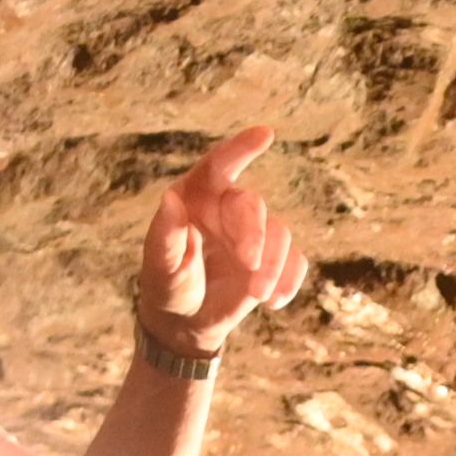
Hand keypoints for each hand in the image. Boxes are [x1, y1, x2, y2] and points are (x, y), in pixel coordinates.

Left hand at [139, 124, 304, 356]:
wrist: (185, 321)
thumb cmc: (165, 285)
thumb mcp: (159, 265)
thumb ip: (165, 235)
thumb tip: (171, 200)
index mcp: (197, 197)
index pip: (219, 165)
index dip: (241, 148)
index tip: (265, 134)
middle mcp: (228, 208)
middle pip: (254, 206)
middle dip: (255, 235)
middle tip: (248, 264)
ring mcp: (255, 233)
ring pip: (281, 232)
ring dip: (274, 264)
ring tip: (258, 295)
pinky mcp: (274, 259)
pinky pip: (296, 260)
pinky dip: (289, 280)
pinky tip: (273, 302)